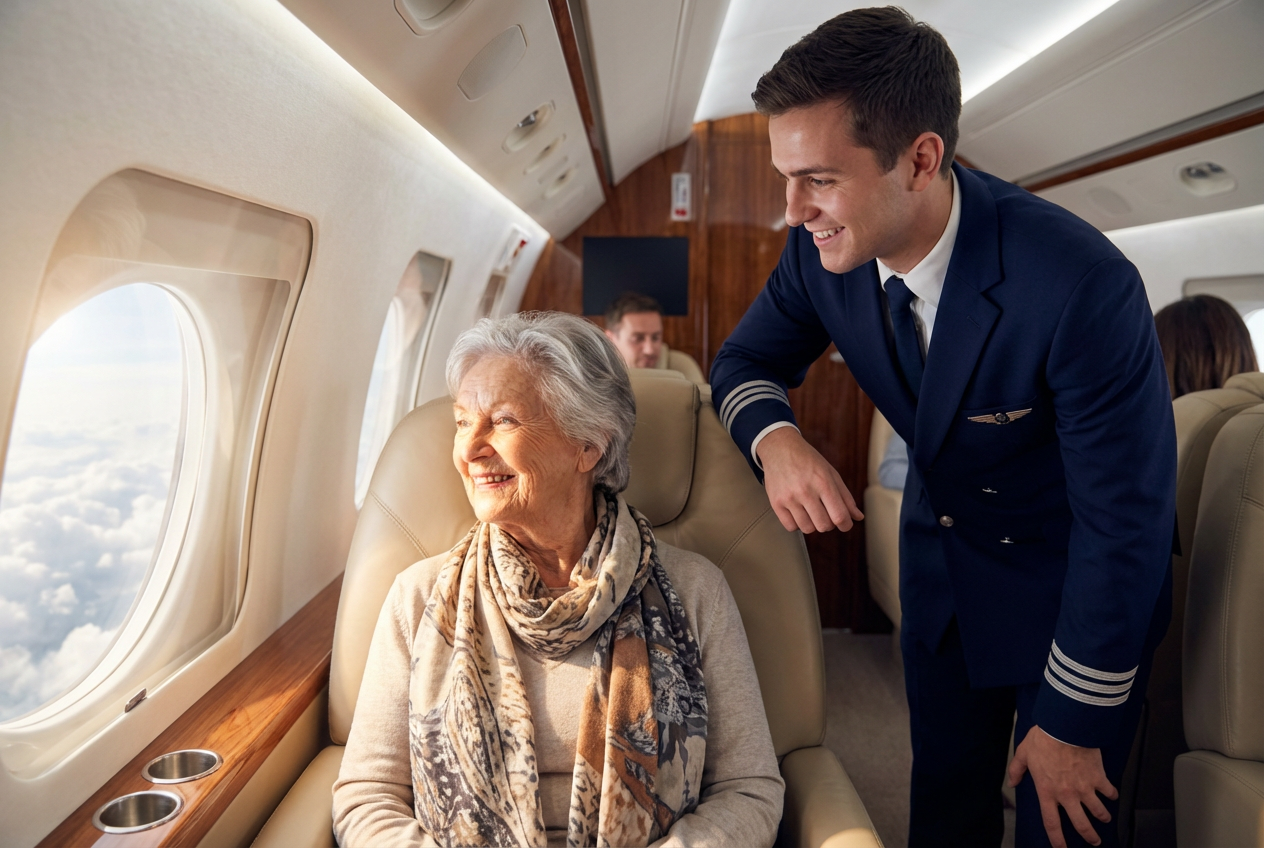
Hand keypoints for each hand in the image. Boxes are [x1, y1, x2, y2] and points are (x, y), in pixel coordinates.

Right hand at [755, 427, 863, 532]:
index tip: (845, 524)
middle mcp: (805, 491)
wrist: (780, 448)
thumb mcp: (831, 473)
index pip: (839, 516)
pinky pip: (790, 527)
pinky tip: (798, 512)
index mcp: (823, 482)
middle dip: (828, 523)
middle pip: (824, 525)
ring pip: (807, 529)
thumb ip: (845, 497)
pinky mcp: (776, 502)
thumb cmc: (808, 460)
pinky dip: (797, 523)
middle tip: (825, 513)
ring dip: (812, 524)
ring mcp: (789, 498)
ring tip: (810, 511)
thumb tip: (858, 517)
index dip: (846, 525)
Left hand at [1007, 725, 1116, 847]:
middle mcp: (1067, 795)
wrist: (1066, 727)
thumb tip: (1012, 782)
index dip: (1057, 840)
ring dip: (1103, 817)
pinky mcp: (1099, 778)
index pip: (1052, 823)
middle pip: (1081, 824)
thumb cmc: (1044, 739)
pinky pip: (1109, 791)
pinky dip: (1112, 795)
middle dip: (1089, 836)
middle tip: (1094, 841)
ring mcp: (1085, 788)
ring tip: (1105, 818)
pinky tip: (1112, 795)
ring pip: (1099, 811)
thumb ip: (1017, 770)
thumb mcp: (1023, 754)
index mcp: (1047, 792)